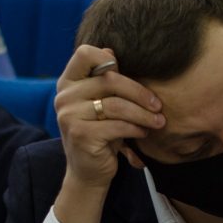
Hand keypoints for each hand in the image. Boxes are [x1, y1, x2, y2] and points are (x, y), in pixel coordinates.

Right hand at [51, 45, 163, 222]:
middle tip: (158, 106)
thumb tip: (111, 50)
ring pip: (116, 104)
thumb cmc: (102, 134)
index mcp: (68, 83)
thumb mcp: (103, 104)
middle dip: (140, 92)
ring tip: (157, 122)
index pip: (85, 53)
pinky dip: (135, 129)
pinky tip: (143, 133)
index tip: (129, 76)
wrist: (89, 173)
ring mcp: (69, 115)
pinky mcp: (80, 134)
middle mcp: (64, 96)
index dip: (109, 58)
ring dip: (143, 114)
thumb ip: (105, 81)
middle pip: (109, 79)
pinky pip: (117, 125)